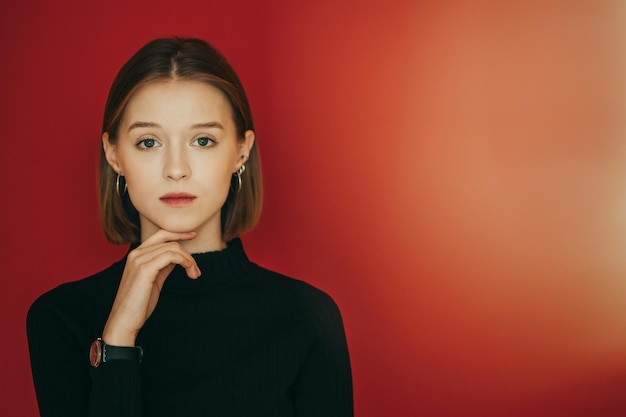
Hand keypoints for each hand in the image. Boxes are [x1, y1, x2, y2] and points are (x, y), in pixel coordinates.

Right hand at [102, 230, 200, 345]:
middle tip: (196, 270)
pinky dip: (185, 261)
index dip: (178, 233)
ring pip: (173, 248)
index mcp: (137, 254)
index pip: (161, 234)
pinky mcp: (145, 269)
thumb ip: (163, 266)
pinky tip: (190, 271)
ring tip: (195, 274)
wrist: (124, 321)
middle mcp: (136, 253)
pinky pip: (171, 256)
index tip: (193, 236)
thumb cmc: (139, 304)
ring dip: (189, 260)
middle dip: (188, 254)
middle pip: (170, 241)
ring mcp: (139, 259)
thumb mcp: (154, 280)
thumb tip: (177, 258)